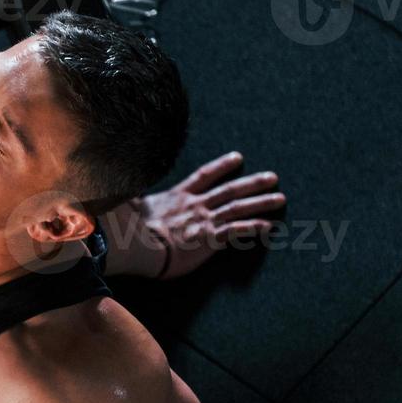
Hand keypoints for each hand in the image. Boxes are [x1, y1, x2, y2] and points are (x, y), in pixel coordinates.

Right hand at [121, 151, 285, 278]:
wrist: (136, 244)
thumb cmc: (130, 228)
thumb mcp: (129, 204)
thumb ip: (133, 195)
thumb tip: (121, 186)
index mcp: (177, 196)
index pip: (205, 175)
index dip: (223, 166)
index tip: (238, 158)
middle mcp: (195, 205)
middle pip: (230, 189)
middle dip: (253, 183)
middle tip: (273, 178)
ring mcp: (204, 220)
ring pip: (238, 207)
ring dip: (261, 203)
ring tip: (280, 199)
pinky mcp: (209, 238)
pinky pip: (237, 231)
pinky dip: (254, 227)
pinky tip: (270, 227)